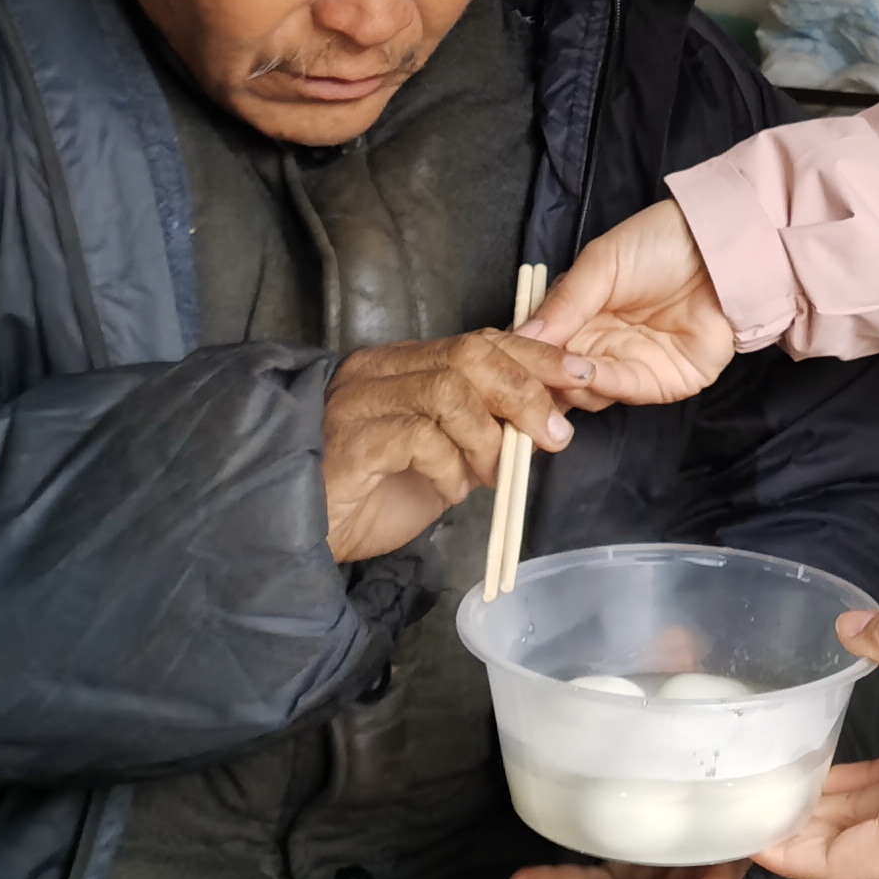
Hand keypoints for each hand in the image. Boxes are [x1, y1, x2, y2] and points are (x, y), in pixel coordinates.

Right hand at [320, 330, 590, 561]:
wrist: (300, 538)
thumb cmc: (369, 499)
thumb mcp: (441, 462)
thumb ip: (481, 435)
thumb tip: (541, 423)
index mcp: (402, 366)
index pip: (479, 340)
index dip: (535, 356)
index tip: (578, 376)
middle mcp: (379, 371)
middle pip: (470, 355)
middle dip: (525, 390)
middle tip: (552, 433)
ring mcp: (361, 402)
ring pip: (450, 389)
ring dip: (489, 436)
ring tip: (493, 475)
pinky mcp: (352, 441)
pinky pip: (420, 437)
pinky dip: (451, 466)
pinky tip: (450, 492)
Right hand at [521, 200, 738, 407]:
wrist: (720, 246)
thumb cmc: (658, 244)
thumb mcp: (601, 263)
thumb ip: (564, 302)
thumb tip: (519, 336)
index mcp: (582, 317)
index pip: (543, 348)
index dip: (524, 356)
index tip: (501, 361)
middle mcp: (602, 346)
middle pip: (560, 378)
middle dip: (542, 380)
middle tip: (524, 375)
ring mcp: (632, 367)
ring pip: (586, 393)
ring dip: (570, 383)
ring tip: (556, 370)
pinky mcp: (664, 383)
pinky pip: (624, 390)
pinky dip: (603, 383)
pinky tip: (587, 370)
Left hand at [752, 612, 878, 878]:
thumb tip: (847, 623)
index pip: (835, 866)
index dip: (788, 853)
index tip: (750, 834)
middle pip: (854, 863)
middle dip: (808, 840)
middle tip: (765, 809)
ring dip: (842, 817)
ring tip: (796, 787)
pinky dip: (877, 800)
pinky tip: (848, 775)